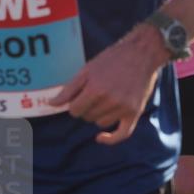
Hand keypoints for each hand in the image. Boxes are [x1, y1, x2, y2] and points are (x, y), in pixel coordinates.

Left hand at [48, 26, 167, 145]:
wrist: (142, 54)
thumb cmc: (112, 59)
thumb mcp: (87, 69)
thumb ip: (69, 89)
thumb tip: (51, 104)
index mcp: (95, 89)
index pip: (74, 111)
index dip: (75, 104)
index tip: (80, 97)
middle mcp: (110, 101)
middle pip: (87, 117)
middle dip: (87, 108)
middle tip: (95, 94)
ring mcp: (124, 107)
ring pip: (101, 123)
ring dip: (99, 115)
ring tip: (106, 100)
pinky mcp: (135, 112)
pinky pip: (122, 134)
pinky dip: (110, 139)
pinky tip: (100, 138)